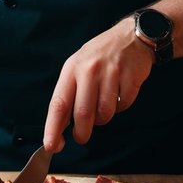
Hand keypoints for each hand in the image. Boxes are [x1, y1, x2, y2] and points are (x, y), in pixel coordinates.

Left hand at [42, 18, 153, 152]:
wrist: (131, 36)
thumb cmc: (100, 55)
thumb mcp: (79, 67)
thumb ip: (70, 94)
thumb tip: (61, 128)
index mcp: (72, 69)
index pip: (59, 103)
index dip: (53, 128)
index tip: (51, 146)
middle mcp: (89, 69)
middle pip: (83, 114)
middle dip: (82, 133)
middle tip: (81, 137)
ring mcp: (111, 72)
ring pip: (105, 113)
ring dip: (104, 118)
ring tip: (104, 103)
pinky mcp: (131, 76)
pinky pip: (123, 105)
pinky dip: (121, 106)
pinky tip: (120, 93)